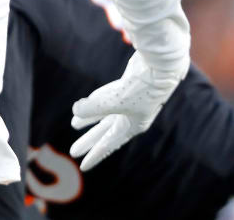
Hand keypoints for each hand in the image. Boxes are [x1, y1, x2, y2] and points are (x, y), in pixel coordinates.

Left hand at [69, 51, 184, 170]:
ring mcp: (127, 103)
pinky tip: (81, 106)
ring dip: (89, 120)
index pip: (109, 144)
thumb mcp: (114, 101)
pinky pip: (104, 100)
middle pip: (105, 132)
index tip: (83, 166)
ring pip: (103, 116)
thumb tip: (75, 111)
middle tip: (73, 151)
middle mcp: (130, 117)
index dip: (95, 155)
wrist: (160, 66)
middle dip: (89, 141)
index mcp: (132, 127)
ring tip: (74, 125)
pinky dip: (93, 104)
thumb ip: (92, 108)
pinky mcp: (123, 88)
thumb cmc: (141, 88)